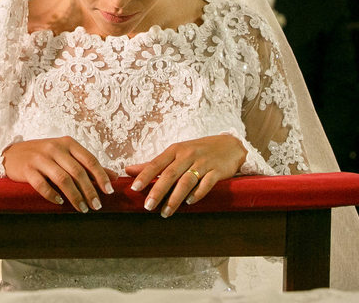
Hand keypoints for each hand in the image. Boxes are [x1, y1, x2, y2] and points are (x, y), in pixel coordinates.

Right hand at [1, 137, 114, 212]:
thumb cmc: (45, 155)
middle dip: (89, 191)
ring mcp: (39, 158)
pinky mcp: (27, 169)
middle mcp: (54, 148)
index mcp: (67, 143)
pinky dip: (52, 195)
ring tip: (82, 209)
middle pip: (77, 171)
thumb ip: (89, 165)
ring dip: (74, 196)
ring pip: (62, 178)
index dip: (101, 176)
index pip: (89, 159)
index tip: (109, 191)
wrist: (13, 153)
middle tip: (96, 206)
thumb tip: (114, 177)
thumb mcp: (67, 155)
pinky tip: (60, 202)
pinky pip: (41, 184)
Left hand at [125, 134, 246, 217]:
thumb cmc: (197, 151)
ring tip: (165, 212)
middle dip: (157, 191)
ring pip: (186, 181)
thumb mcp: (176, 153)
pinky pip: (206, 183)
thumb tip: (128, 170)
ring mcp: (203, 163)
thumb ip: (154, 164)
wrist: (229, 145)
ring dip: (175, 198)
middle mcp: (187, 155)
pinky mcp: (217, 171)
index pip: (156, 163)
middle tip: (147, 206)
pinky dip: (197, 194)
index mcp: (175, 150)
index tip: (134, 188)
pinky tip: (189, 203)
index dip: (144, 175)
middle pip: (170, 174)